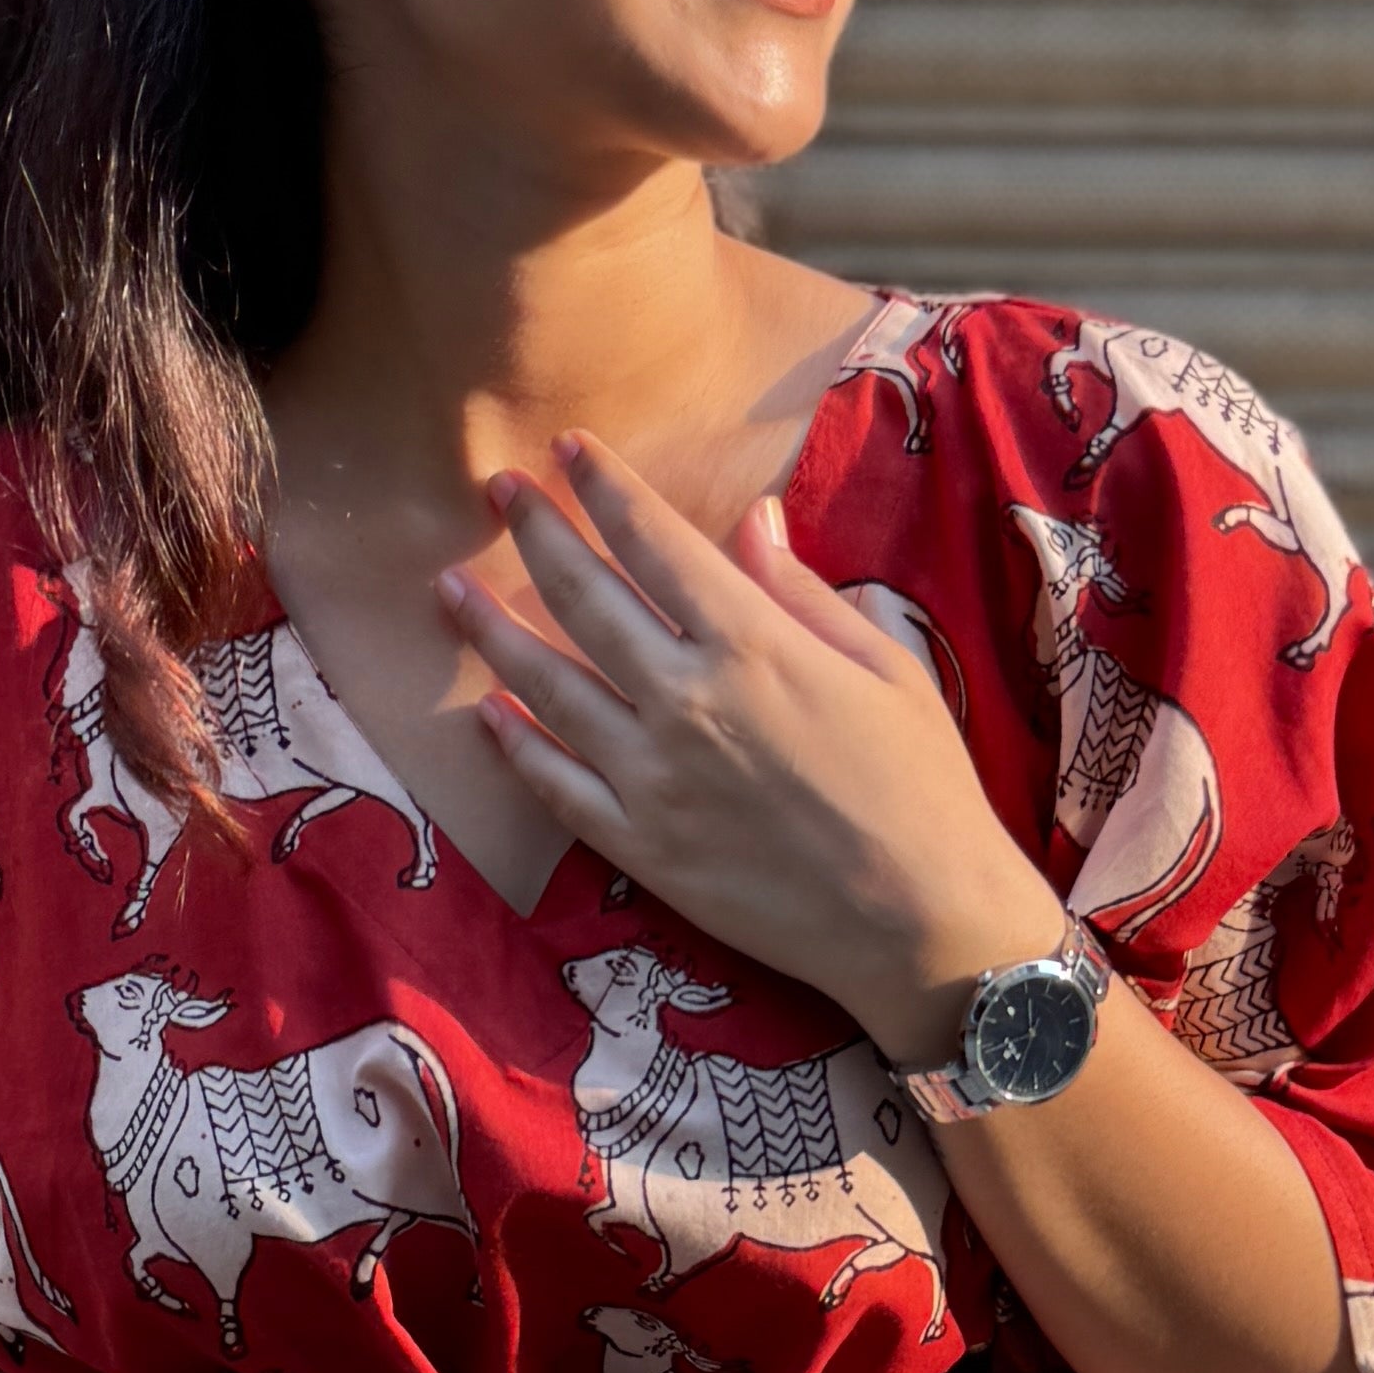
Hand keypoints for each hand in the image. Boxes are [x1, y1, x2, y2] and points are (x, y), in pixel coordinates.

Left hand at [439, 436, 1068, 1060]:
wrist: (922, 922)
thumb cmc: (923, 786)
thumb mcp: (887, 666)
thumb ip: (804, 592)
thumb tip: (752, 520)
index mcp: (754, 645)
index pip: (657, 544)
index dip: (607, 490)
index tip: (570, 450)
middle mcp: (688, 702)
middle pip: (586, 599)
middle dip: (536, 534)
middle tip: (495, 490)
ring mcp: (654, 778)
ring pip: (548, 687)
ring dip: (493, 632)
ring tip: (450, 590)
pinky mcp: (641, 847)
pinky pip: (557, 787)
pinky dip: (515, 746)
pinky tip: (487, 712)